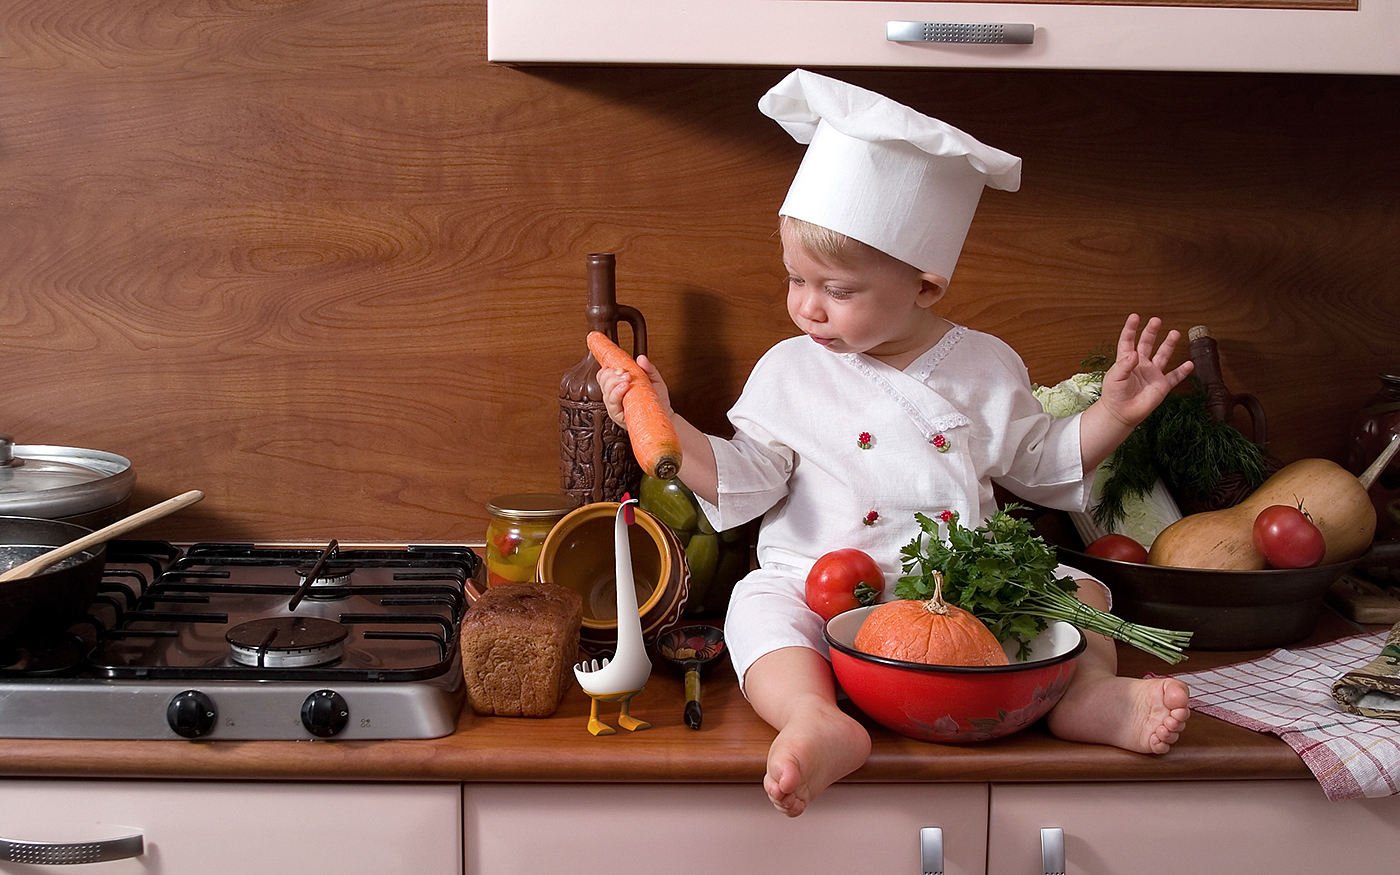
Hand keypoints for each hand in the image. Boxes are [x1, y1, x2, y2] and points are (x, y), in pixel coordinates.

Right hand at [596, 354, 672, 429]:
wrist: (665, 413)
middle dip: (612, 375)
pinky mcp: (619, 416)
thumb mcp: (654, 379)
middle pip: (604, 383)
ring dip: (615, 383)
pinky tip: (624, 387)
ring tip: (626, 378)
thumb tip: (641, 358)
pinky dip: (617, 394)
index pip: (604, 377)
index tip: (618, 367)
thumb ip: (648, 368)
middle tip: (625, 372)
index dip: (607, 370)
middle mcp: (614, 397)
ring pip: (606, 393)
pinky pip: (613, 405)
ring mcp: (616, 407)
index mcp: (618, 387)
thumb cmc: (656, 398)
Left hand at [1097, 314, 1193, 428]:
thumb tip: (1135, 353)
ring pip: (1163, 355)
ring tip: (1174, 333)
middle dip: (1151, 331)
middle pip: (1147, 343)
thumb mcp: (1115, 377)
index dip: (1130, 328)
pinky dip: (1182, 371)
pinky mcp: (1162, 386)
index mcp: (1126, 360)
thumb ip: (1124, 365)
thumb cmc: (1114, 395)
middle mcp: (1141, 364)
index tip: (1135, 316)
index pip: (1128, 340)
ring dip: (1169, 345)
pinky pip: (1174, 377)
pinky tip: (1189, 364)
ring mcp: (1152, 374)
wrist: (1121, 413)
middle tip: (1156, 320)